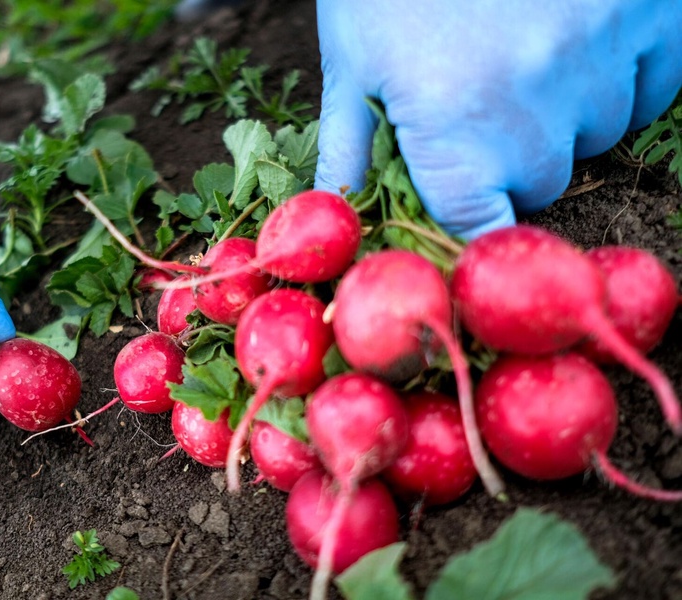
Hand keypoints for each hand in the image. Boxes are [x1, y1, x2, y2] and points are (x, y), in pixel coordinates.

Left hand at [315, 0, 681, 238]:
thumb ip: (351, 150)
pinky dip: (621, 77)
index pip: (476, 226)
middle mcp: (533, 102)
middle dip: (510, 158)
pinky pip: (651, 88)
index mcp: (451, 124)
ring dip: (565, 114)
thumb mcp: (353, 61)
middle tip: (480, 96)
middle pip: (539, 183)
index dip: (472, 221)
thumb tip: (339, 214)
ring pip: (599, 135)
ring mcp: (602, 55)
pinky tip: (573, 36)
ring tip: (522, 51)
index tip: (469, 205)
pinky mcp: (653, 16)